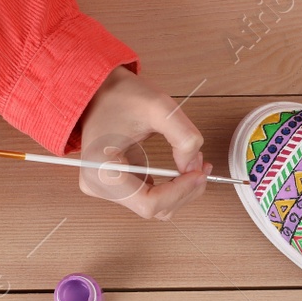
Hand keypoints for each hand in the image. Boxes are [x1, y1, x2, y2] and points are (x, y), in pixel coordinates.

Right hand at [75, 66, 209, 219]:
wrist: (100, 91)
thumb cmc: (120, 96)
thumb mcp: (158, 107)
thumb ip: (183, 136)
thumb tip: (193, 166)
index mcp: (101, 171)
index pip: (149, 203)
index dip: (180, 191)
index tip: (198, 173)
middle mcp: (100, 186)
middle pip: (154, 208)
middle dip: (184, 189)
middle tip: (201, 165)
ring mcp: (107, 189)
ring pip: (156, 206)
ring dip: (181, 189)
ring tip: (193, 163)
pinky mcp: (117, 186)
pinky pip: (151, 197)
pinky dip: (172, 187)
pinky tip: (181, 168)